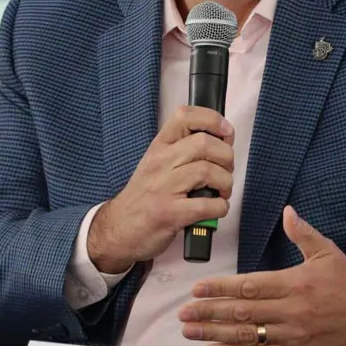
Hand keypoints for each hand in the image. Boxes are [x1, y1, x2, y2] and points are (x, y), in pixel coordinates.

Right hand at [87, 106, 233, 274]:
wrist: (119, 229)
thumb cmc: (143, 198)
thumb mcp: (156, 164)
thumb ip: (183, 151)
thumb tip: (221, 141)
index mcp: (159, 147)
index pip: (185, 116)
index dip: (213, 120)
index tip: (226, 132)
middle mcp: (160, 163)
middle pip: (204, 143)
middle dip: (226, 156)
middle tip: (226, 169)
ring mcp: (164, 188)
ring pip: (209, 171)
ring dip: (225, 183)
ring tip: (222, 191)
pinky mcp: (170, 213)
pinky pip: (208, 205)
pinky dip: (220, 207)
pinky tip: (215, 209)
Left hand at [179, 206, 345, 345]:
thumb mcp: (329, 252)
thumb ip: (303, 233)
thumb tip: (287, 211)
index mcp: (295, 283)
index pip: (249, 286)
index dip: (220, 289)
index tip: (197, 289)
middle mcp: (290, 311)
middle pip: (241, 312)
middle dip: (209, 313)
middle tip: (184, 313)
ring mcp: (292, 334)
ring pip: (246, 336)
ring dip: (215, 335)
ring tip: (191, 332)